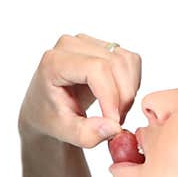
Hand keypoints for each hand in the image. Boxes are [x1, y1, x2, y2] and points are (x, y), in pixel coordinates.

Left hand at [18, 34, 141, 147]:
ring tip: (115, 112)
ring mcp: (88, 42)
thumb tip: (114, 127)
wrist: (46, 108)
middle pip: (114, 64)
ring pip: (126, 61)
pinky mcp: (103, 46)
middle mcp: (70, 45)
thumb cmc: (50, 117)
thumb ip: (86, 134)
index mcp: (54, 62)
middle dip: (122, 97)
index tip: (114, 121)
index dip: (110, 95)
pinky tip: (117, 99)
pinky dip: (131, 83)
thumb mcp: (64, 132)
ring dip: (129, 91)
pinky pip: (130, 61)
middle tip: (115, 122)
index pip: (95, 69)